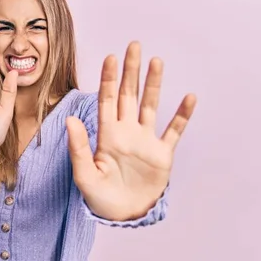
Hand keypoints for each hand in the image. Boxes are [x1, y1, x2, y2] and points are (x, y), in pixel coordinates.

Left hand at [66, 41, 196, 220]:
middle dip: (130, 71)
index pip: (106, 100)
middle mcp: (127, 132)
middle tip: (134, 46)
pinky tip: (189, 97)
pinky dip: (182, 115)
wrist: (123, 215)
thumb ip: (78, 147)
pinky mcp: (162, 154)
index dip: (108, 79)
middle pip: (129, 95)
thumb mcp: (85, 175)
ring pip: (151, 106)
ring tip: (157, 61)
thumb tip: (72, 119)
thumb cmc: (100, 197)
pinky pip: (174, 131)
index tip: (111, 57)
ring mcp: (145, 141)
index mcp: (107, 135)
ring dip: (154, 84)